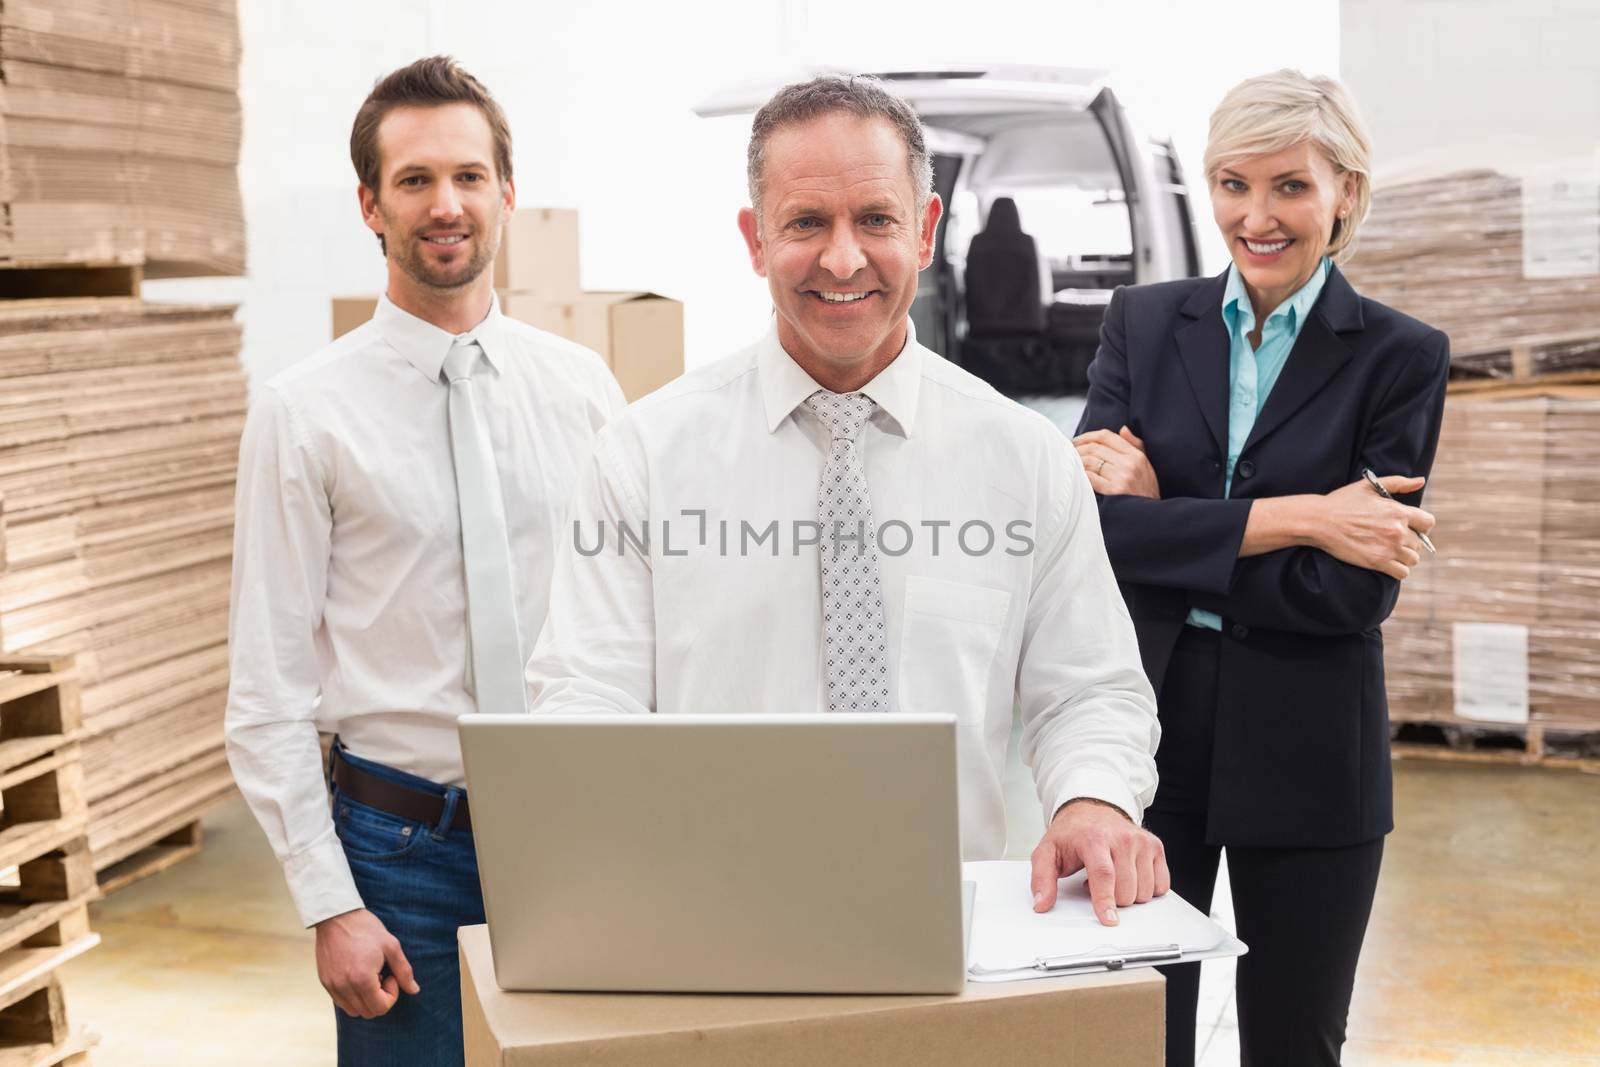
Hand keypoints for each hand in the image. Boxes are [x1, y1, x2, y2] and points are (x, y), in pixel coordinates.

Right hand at [315, 908, 419, 1017]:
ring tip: (369, 975)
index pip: (381, 1008)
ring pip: (353, 1010)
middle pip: (368, 1012)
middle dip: (379, 998)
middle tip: (381, 975)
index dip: (391, 994)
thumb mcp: (391, 946)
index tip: (390, 975)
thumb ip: (404, 971)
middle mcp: (344, 987)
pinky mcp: (325, 982)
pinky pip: (340, 1002)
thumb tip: (414, 990)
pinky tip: (357, 975)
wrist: (337, 916)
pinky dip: (352, 996)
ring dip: (365, 999)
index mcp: (362, 979)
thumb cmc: (366, 929)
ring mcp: (332, 986)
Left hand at [1030, 798, 1169, 925]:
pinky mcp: (1155, 846)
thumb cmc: (1072, 834)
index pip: (1103, 874)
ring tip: (1112, 878)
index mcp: (1094, 838)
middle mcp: (1122, 837)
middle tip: (1097, 884)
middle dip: (1112, 899)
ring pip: (1144, 891)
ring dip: (1129, 895)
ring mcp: (1141, 841)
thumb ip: (1041, 878)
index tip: (1108, 919)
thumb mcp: (1047, 852)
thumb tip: (1041, 904)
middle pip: (1126, 888)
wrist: (1092, 810)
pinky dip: (1147, 889)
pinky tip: (1130, 877)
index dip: (1105, 900)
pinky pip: (1161, 885)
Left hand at [1072, 426, 1159, 498]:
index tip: (1077, 440)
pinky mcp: (1114, 491)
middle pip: (1094, 448)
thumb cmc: (1146, 488)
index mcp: (1136, 455)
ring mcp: (1121, 478)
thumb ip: (1135, 445)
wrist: (1149, 514)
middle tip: (1068, 452)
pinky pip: (1090, 478)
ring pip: (1090, 462)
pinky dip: (1081, 475)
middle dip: (1077, 449)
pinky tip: (1078, 476)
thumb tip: (1123, 429)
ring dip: (1076, 461)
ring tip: (1071, 463)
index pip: (1106, 436)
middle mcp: (1129, 464)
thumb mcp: (1146, 464)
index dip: (1087, 436)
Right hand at [1315, 475, 1435, 579]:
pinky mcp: (1378, 562)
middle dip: (1408, 542)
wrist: (1319, 521)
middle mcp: (1397, 530)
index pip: (1428, 523)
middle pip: (1418, 543)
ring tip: (1389, 552)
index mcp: (1398, 511)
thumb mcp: (1369, 486)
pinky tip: (1387, 563)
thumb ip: (1398, 483)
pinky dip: (1398, 570)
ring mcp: (1389, 548)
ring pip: (1412, 559)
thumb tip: (1421, 480)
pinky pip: (1403, 573)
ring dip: (1403, 557)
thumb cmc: (1342, 502)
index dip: (1422, 527)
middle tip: (1392, 540)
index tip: (1412, 529)